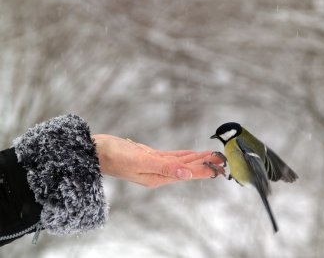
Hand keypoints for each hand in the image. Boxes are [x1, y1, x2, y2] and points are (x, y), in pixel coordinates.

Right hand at [93, 134, 223, 187]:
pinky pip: (171, 156)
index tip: (219, 167)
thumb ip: (164, 168)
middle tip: (221, 159)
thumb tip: (186, 174)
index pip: (186, 173)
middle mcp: (158, 173)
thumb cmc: (115, 157)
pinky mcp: (149, 156)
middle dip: (204, 163)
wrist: (97, 151)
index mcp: (158, 177)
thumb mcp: (141, 162)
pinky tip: (190, 154)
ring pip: (180, 162)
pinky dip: (182, 155)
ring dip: (196, 158)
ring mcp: (154, 165)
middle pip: (186, 168)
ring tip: (210, 156)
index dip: (203, 169)